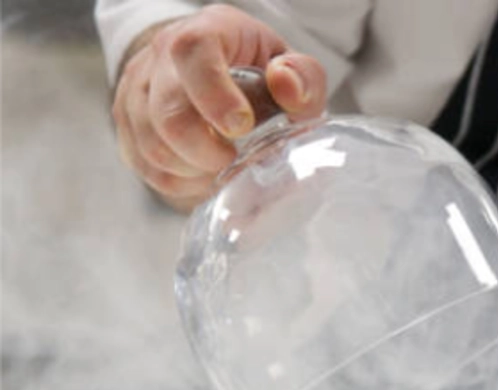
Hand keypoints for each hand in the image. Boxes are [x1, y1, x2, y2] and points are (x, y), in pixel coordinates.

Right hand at [112, 5, 327, 211]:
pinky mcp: (127, 122)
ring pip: (152, 146)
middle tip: (232, 159)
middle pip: (167, 113)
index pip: (193, 52)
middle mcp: (161, 56)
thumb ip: (303, 77)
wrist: (212, 68)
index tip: (241, 128)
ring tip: (219, 167)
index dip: (214, 95)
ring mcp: (138, 90)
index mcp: (207, 32)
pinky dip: (178, 182)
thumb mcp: (289, 65)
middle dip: (204, 151)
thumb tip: (286, 85)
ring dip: (192, 171)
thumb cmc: (256, 70)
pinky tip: (201, 175)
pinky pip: (145, 165)